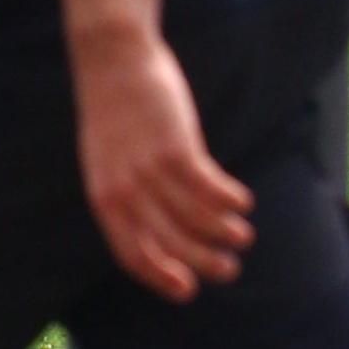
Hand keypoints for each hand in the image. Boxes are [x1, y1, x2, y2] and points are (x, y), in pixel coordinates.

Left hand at [70, 26, 253, 300]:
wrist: (113, 59)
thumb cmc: (115, 113)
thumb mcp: (107, 162)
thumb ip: (128, 197)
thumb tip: (160, 235)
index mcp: (104, 199)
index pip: (132, 255)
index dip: (162, 278)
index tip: (189, 290)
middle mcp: (124, 190)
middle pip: (171, 244)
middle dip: (204, 264)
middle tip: (229, 268)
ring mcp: (149, 169)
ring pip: (196, 219)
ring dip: (225, 233)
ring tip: (243, 236)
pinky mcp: (175, 145)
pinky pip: (210, 187)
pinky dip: (230, 199)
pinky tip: (244, 201)